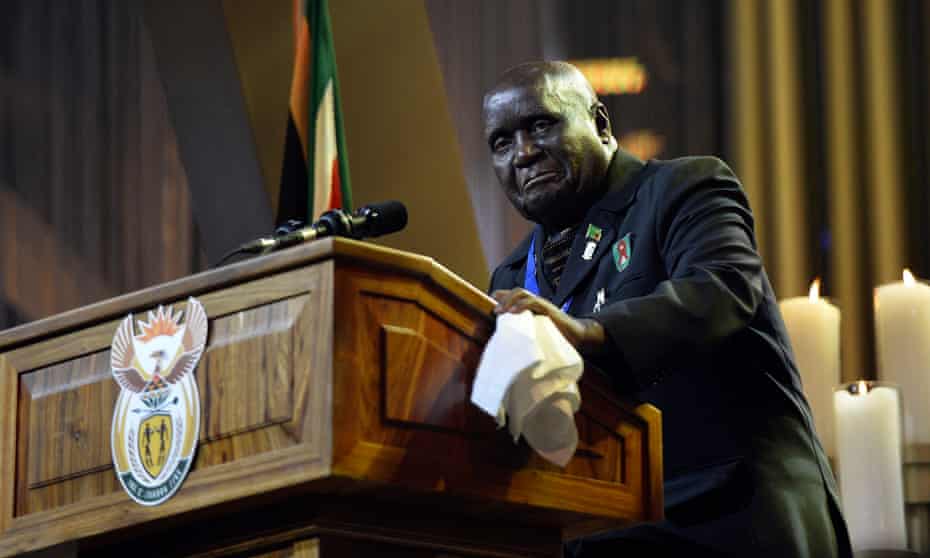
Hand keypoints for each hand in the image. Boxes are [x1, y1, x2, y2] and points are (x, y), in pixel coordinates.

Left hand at [491, 288, 606, 355]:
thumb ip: (524, 331)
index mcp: (533, 307)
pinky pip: (534, 302)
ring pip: (524, 294)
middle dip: (504, 298)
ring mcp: (543, 305)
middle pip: (518, 292)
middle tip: (495, 311)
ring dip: (510, 300)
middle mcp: (537, 303)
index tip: (492, 299)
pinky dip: (523, 305)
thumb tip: (508, 344)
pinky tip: (514, 312)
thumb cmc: (556, 336)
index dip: (503, 295)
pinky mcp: (549, 310)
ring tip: (502, 310)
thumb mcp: (536, 332)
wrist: (578, 336)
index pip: (516, 296)